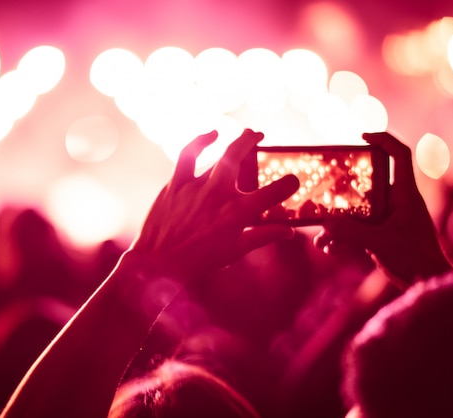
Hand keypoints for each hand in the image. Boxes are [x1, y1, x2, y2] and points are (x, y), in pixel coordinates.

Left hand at [132, 129, 299, 279]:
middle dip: (252, 142)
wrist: (159, 265)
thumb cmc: (199, 261)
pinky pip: (188, 155)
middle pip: (240, 158)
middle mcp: (219, 195)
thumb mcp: (236, 251)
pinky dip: (200, 142)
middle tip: (260, 135)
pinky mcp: (176, 184)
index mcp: (238, 213)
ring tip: (245, 134)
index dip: (288, 184)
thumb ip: (264, 236)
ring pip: (219, 154)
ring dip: (234, 141)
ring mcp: (196, 187)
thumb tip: (289, 231)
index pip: (273, 193)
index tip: (293, 180)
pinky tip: (211, 135)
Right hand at [313, 132, 451, 286]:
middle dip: (341, 192)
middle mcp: (395, 202)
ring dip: (336, 224)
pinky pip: (354, 229)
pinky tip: (330, 249)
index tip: (362, 136)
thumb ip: (351, 232)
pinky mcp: (378, 234)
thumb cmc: (414, 260)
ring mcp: (386, 219)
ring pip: (355, 211)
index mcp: (404, 195)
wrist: (424, 284)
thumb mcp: (380, 244)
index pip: (399, 155)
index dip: (383, 140)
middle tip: (322, 193)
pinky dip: (340, 238)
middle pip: (365, 184)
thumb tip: (325, 223)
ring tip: (321, 238)